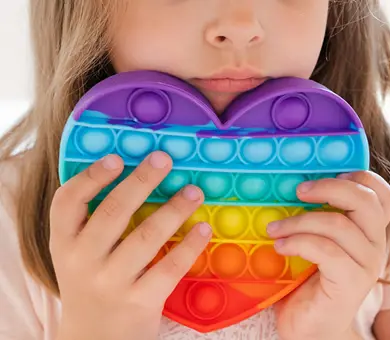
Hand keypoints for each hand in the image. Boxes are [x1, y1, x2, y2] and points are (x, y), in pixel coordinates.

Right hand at [50, 152, 211, 339]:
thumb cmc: (93, 285)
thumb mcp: (80, 255)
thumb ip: (95, 223)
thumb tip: (139, 173)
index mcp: (65, 243)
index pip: (67, 202)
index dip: (91, 177)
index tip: (117, 158)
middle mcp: (83, 261)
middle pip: (112, 212)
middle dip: (140, 181)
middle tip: (164, 159)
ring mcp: (111, 282)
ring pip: (145, 237)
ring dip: (173, 210)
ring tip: (194, 191)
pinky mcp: (139, 301)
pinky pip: (169, 267)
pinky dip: (189, 246)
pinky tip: (203, 230)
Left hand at [267, 171, 389, 339]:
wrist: (311, 331)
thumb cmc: (307, 284)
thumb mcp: (317, 243)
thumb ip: (317, 218)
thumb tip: (289, 183)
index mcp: (370, 232)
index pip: (384, 195)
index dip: (362, 177)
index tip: (328, 174)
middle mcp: (376, 245)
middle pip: (366, 200)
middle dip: (329, 187)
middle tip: (297, 190)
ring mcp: (366, 265)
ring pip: (339, 224)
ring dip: (299, 221)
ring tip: (274, 228)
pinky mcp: (351, 283)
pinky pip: (327, 250)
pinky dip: (298, 242)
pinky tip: (280, 247)